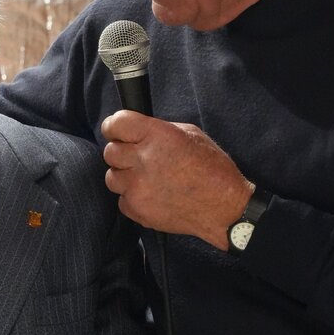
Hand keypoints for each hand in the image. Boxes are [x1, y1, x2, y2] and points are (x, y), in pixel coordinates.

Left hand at [101, 110, 253, 249]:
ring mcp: (138, 187)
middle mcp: (143, 160)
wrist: (223, 208)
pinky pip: (122, 200)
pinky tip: (153, 196)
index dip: (113, 126)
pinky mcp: (138, 210)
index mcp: (156, 136)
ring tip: (147, 179)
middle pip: (110, 152)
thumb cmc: (212, 170)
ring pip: (112, 177)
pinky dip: (134, 198)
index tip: (116, 131)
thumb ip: (159, 131)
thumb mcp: (191, 135)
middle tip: (139, 158)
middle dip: (122, 153)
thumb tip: (138, 133)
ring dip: (126, 176)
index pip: (116, 124)